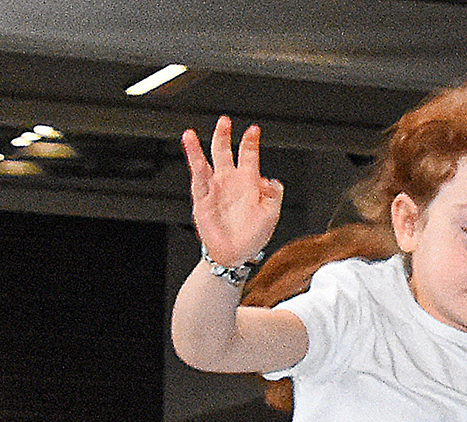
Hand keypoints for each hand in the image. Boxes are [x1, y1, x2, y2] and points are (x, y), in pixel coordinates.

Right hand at [181, 115, 283, 266]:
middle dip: (224, 135)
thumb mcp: (272, 215)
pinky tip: (192, 152)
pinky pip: (198, 178)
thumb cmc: (252, 236)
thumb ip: (274, 195)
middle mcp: (230, 182)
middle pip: (224, 152)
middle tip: (224, 121)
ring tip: (191, 133)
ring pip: (205, 162)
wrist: (235, 254)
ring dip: (199, 147)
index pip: (249, 156)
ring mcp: (215, 189)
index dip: (251, 142)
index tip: (253, 129)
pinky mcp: (202, 199)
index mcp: (248, 183)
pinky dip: (194, 164)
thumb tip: (270, 179)